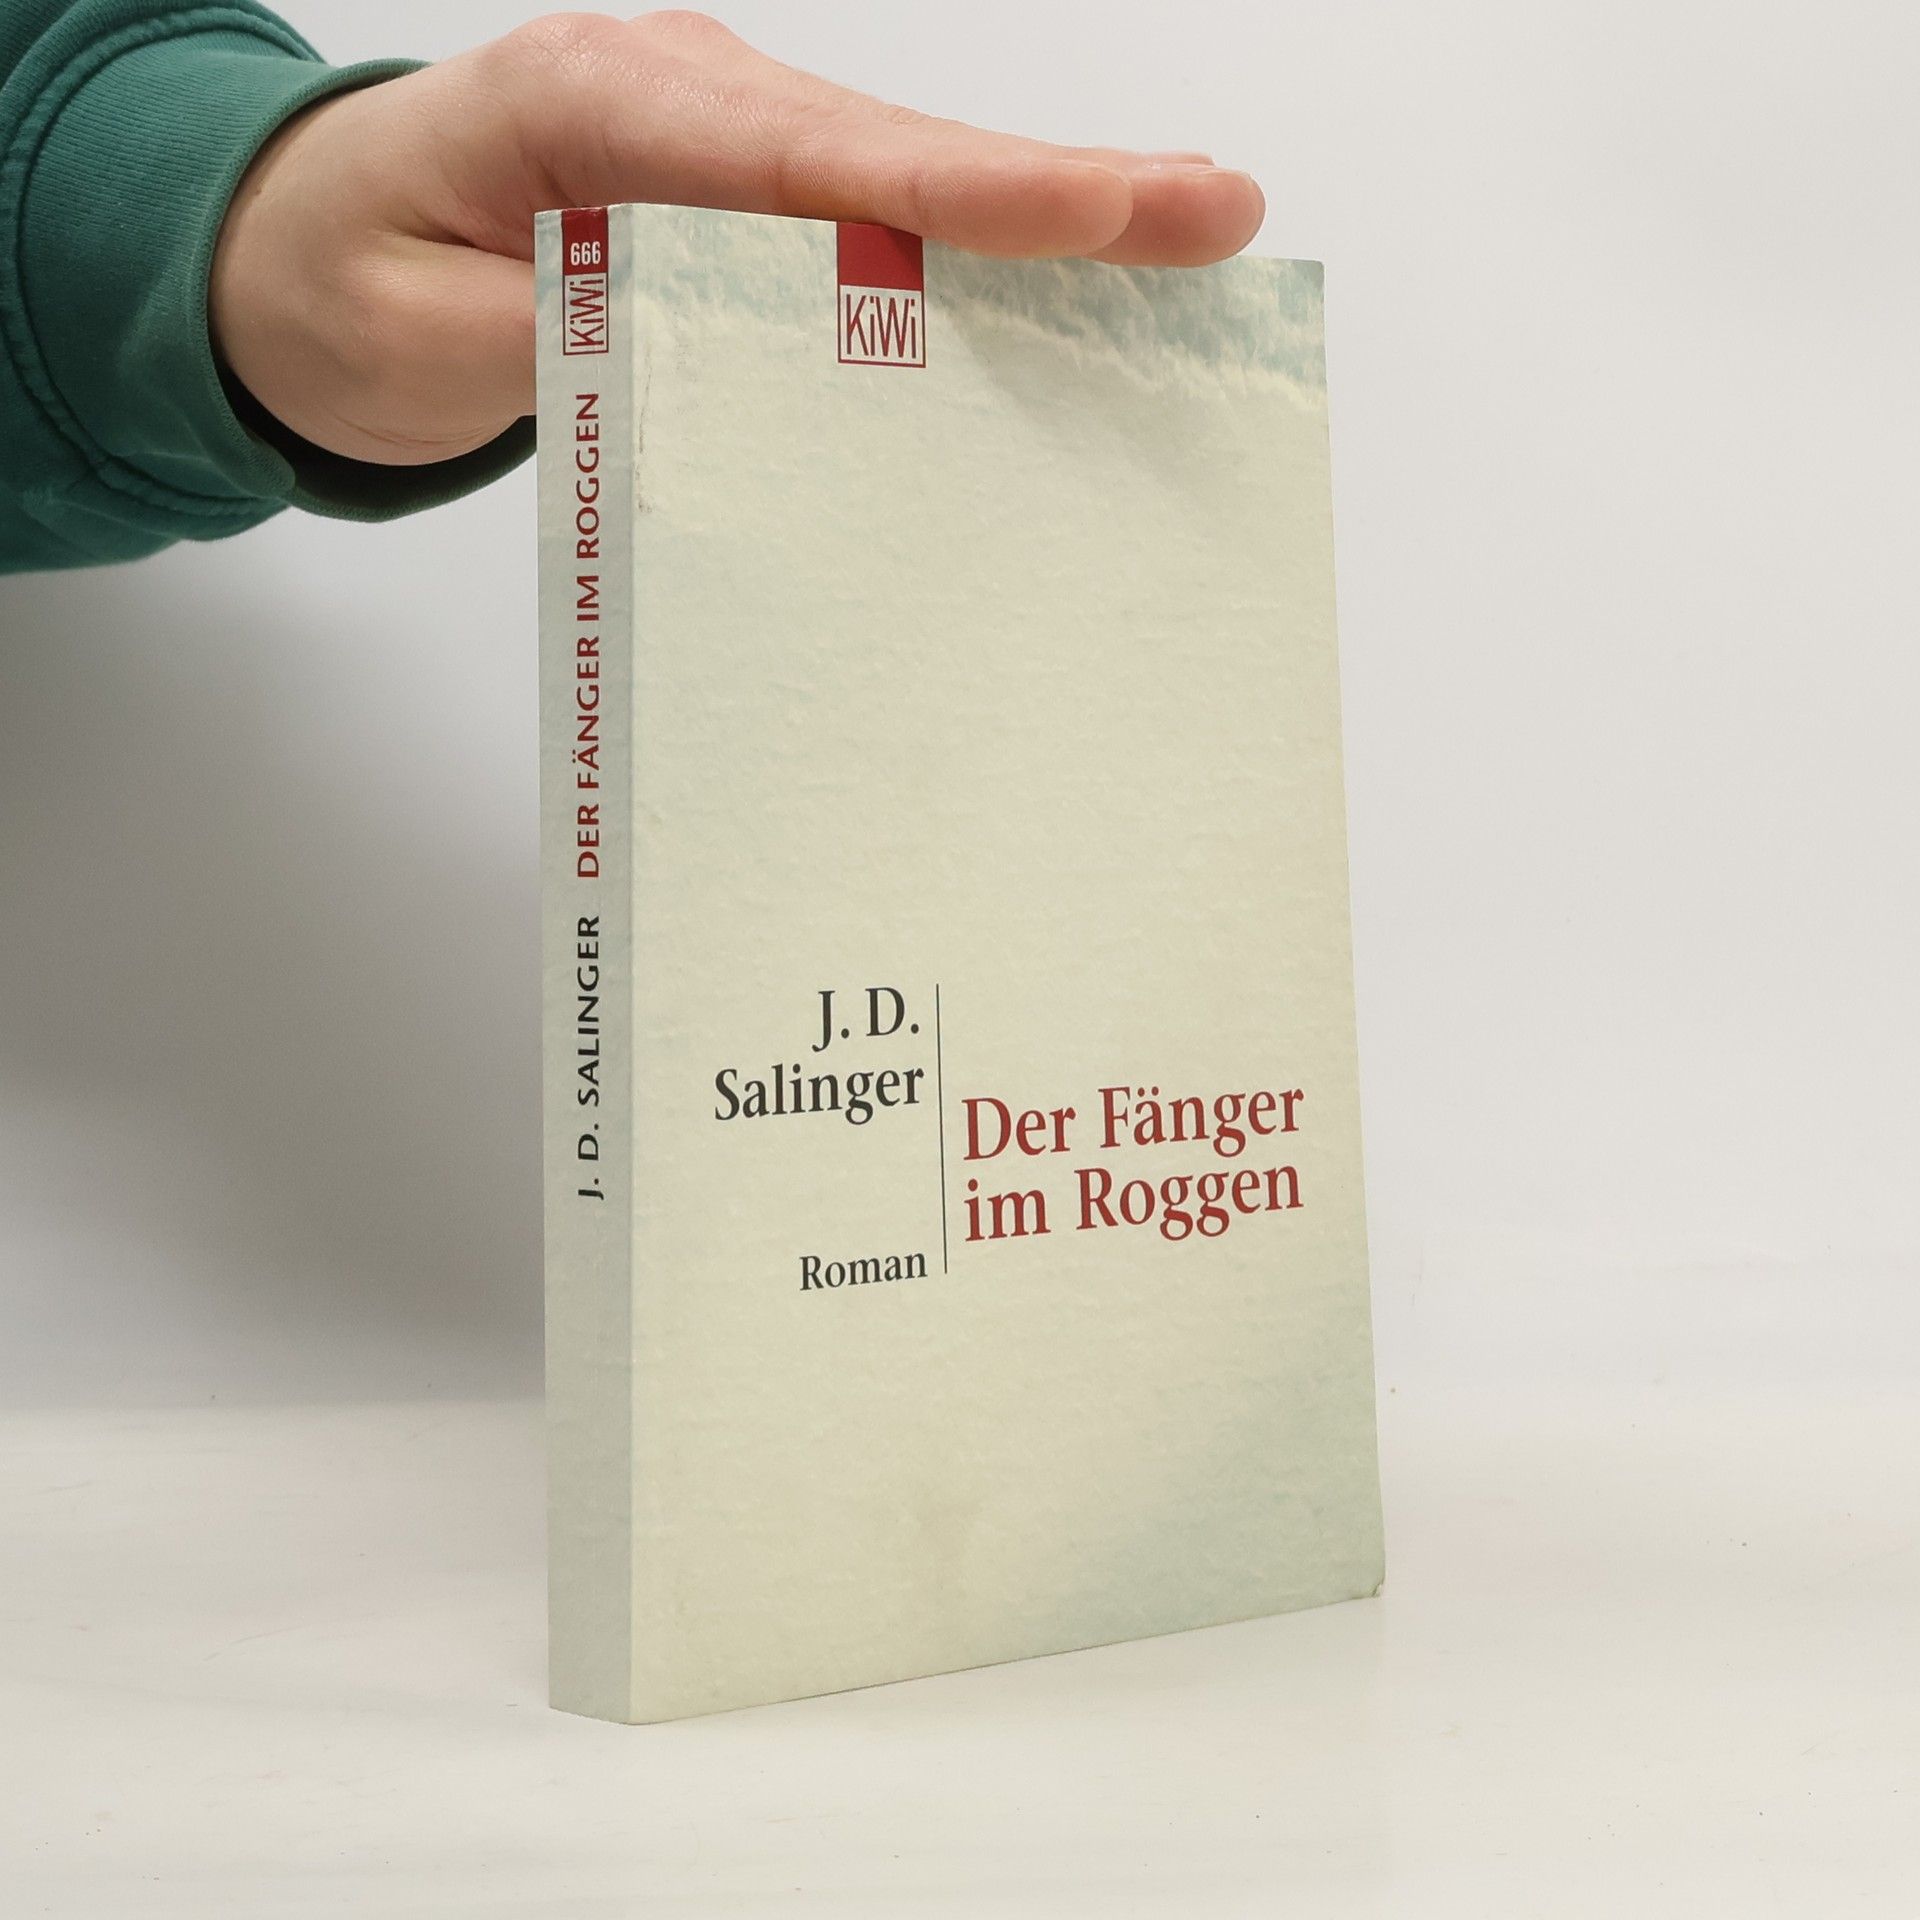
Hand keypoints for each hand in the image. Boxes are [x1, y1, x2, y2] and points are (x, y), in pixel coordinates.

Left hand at [209, 9, 1264, 465]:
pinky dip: (974, 262)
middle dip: (1056, 192)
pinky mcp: (739, 204)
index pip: (798, 156)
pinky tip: (1072, 290)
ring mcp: (720, 146)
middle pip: (890, 155)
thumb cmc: (343, 288)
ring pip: (900, 186)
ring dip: (1043, 223)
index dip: (952, 193)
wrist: (289, 260)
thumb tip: (727, 372)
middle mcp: (679, 103)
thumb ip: (567, 349)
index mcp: (589, 108)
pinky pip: (872, 232)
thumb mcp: (419, 341)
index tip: (1088, 211)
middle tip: (1213, 212)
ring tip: (1187, 243)